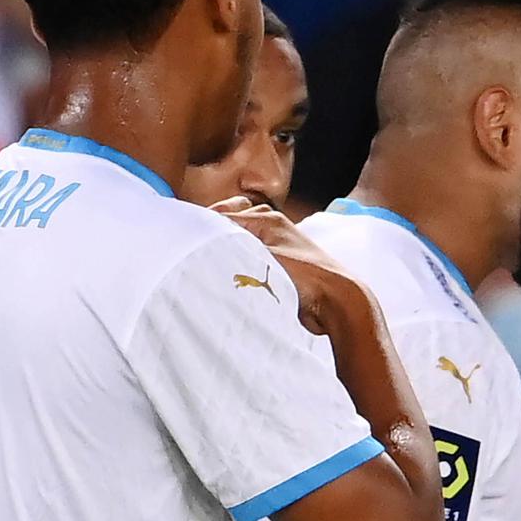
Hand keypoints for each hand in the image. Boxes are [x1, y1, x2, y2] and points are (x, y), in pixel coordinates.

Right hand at [211, 196, 367, 334]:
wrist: (337, 303)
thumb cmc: (308, 276)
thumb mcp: (264, 255)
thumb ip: (232, 245)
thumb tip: (202, 237)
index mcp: (268, 219)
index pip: (221, 217)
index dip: (202, 230)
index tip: (183, 243)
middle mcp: (270, 229)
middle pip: (227, 231)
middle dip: (213, 243)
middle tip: (197, 258)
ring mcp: (274, 250)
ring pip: (236, 250)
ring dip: (225, 260)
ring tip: (215, 271)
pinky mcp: (276, 270)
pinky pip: (247, 266)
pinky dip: (237, 272)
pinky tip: (229, 282)